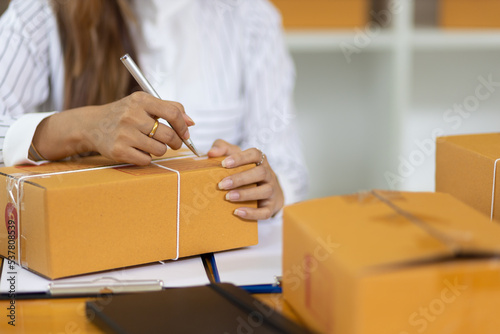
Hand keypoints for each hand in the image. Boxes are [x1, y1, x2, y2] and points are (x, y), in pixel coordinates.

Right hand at [33, 92, 194, 164]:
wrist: (92, 125)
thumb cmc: (125, 114)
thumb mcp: (144, 104)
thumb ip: (170, 108)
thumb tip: (191, 122)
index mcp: (140, 100)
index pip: (173, 112)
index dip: (183, 126)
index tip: (186, 134)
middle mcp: (131, 115)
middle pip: (168, 135)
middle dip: (176, 142)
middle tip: (173, 143)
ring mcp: (124, 134)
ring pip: (160, 149)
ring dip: (159, 150)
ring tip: (149, 144)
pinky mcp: (118, 151)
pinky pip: (146, 160)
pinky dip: (146, 158)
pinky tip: (137, 150)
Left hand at [208, 139, 283, 219]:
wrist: (268, 193)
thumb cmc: (246, 172)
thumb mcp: (236, 158)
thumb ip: (223, 149)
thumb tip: (211, 153)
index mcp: (260, 161)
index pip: (255, 154)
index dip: (240, 158)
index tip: (224, 163)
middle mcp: (269, 174)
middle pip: (260, 173)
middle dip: (240, 178)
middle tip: (222, 184)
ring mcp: (272, 190)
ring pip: (265, 191)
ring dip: (245, 194)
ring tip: (228, 197)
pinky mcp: (271, 206)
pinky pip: (265, 211)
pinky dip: (252, 213)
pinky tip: (237, 212)